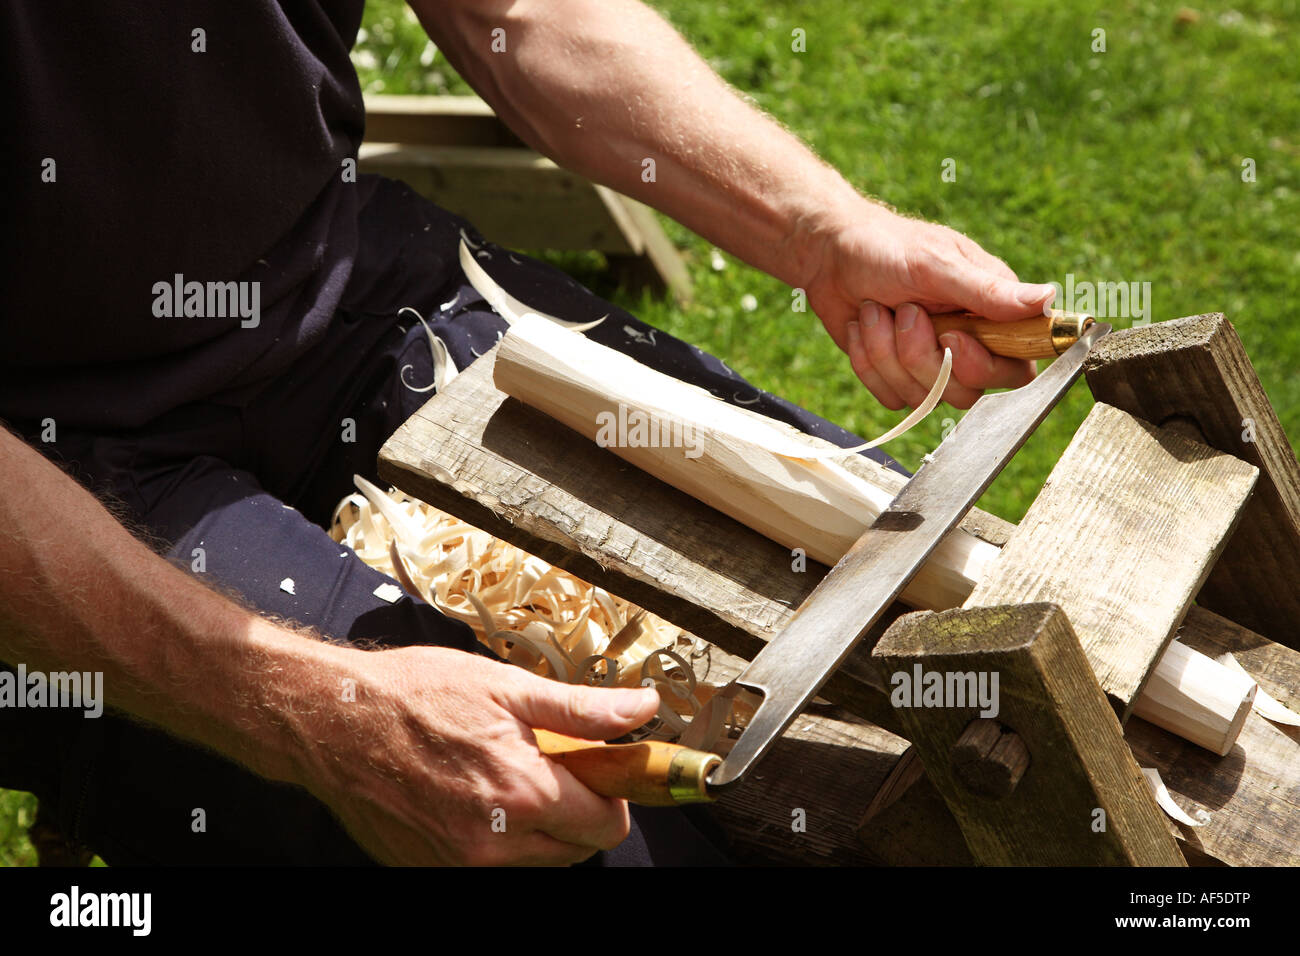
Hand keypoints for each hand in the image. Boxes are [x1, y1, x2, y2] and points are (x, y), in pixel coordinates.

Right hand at [292, 641, 660, 865]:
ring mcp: (460, 863)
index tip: (592, 766)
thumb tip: (643, 710)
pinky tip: (470, 794)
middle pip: (575, 850)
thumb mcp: (508, 688)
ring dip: (537, 826)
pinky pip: (490, 865)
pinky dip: (497, 838)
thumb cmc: (417, 694)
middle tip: (546, 762)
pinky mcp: (431, 868)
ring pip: (535, 862)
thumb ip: (583, 710)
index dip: (609, 793)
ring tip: (503, 773)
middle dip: (575, 809)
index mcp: (524, 794)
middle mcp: (495, 844)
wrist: (334, 721)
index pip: (607, 827)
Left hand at [801, 203, 1056, 409]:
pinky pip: (890, 398)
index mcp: (992, 313)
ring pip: (923, 397)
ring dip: (887, 352)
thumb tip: (1049, 299)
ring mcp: (932, 364)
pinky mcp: (898, 377)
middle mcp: (969, 343)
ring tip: (876, 310)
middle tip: (903, 312)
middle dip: (921, 356)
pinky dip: (867, 361)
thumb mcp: (937, 264)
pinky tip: (863, 326)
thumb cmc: (888, 247)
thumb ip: (989, 291)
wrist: (830, 255)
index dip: (983, 364)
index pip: (1017, 368)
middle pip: (966, 392)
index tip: (950, 336)